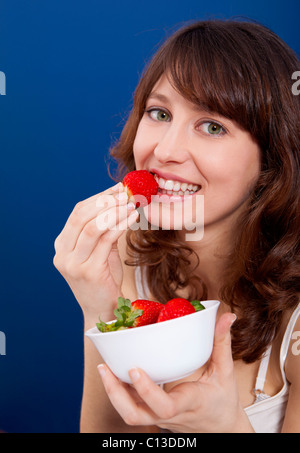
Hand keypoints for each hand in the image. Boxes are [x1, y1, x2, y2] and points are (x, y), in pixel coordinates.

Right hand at [53, 183, 138, 320]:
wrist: (103, 310)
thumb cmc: (103, 278)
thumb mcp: (100, 250)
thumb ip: (104, 229)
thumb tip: (121, 200)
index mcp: (62, 245)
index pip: (77, 213)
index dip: (99, 197)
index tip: (118, 188)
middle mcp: (63, 254)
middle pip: (82, 217)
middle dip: (106, 202)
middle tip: (126, 194)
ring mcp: (73, 264)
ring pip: (93, 227)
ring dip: (114, 212)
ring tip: (131, 204)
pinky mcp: (89, 272)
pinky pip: (106, 241)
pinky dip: (120, 226)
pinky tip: (132, 219)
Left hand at [98, 313, 252, 432]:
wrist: (222, 428)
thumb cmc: (223, 401)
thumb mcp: (225, 371)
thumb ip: (222, 342)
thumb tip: (227, 316)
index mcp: (188, 403)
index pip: (164, 406)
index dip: (147, 391)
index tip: (135, 369)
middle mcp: (170, 416)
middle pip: (135, 415)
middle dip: (115, 394)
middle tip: (105, 368)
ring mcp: (159, 419)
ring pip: (129, 414)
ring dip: (113, 392)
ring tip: (105, 367)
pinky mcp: (153, 416)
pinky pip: (132, 408)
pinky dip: (120, 391)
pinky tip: (115, 373)